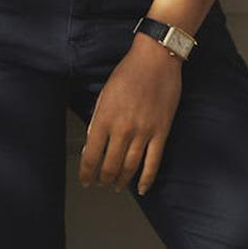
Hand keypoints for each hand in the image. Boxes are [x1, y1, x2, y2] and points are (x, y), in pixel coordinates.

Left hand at [79, 34, 182, 195]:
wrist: (156, 60)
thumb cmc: (128, 72)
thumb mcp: (104, 93)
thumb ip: (98, 120)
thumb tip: (91, 143)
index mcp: (105, 118)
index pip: (91, 155)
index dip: (86, 172)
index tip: (85, 180)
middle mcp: (123, 129)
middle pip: (110, 165)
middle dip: (103, 178)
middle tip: (101, 183)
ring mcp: (144, 133)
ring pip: (130, 167)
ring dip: (121, 180)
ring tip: (116, 186)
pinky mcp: (161, 133)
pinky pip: (153, 163)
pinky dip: (147, 179)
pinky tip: (141, 189)